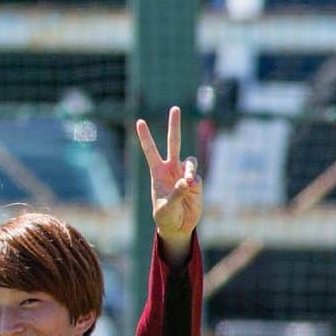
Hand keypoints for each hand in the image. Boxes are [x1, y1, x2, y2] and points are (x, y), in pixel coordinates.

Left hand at [135, 105, 202, 261]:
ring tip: (187, 183)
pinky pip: (196, 176)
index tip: (139, 121)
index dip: (145, 136)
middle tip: (175, 108)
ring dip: (189, 169)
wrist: (178, 226)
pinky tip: (191, 191)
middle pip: (173, 143)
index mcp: (157, 173)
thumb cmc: (165, 217)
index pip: (150, 151)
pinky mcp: (196, 182)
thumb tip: (187, 181)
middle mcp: (171, 169)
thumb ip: (176, 194)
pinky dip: (194, 181)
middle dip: (173, 126)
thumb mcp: (165, 208)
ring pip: (190, 160)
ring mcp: (184, 174)